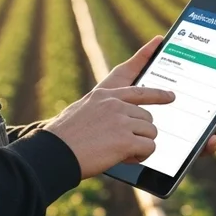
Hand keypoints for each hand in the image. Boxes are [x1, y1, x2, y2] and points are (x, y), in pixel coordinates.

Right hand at [45, 37, 175, 177]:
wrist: (53, 153)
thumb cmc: (64, 138)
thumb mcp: (80, 111)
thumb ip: (101, 110)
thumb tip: (120, 120)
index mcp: (103, 94)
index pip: (132, 77)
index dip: (149, 67)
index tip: (162, 57)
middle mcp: (114, 103)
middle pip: (147, 115)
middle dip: (140, 132)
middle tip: (123, 143)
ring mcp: (121, 120)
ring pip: (151, 132)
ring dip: (140, 145)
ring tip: (120, 151)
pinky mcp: (125, 139)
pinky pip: (149, 148)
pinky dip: (140, 155)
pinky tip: (124, 157)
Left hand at [108, 35, 215, 158]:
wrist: (84, 139)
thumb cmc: (104, 112)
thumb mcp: (123, 83)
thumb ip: (141, 62)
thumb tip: (159, 39)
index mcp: (174, 106)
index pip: (203, 99)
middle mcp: (179, 125)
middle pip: (212, 117)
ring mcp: (176, 142)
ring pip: (208, 135)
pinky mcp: (169, 157)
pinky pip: (193, 154)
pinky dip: (206, 147)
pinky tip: (209, 139)